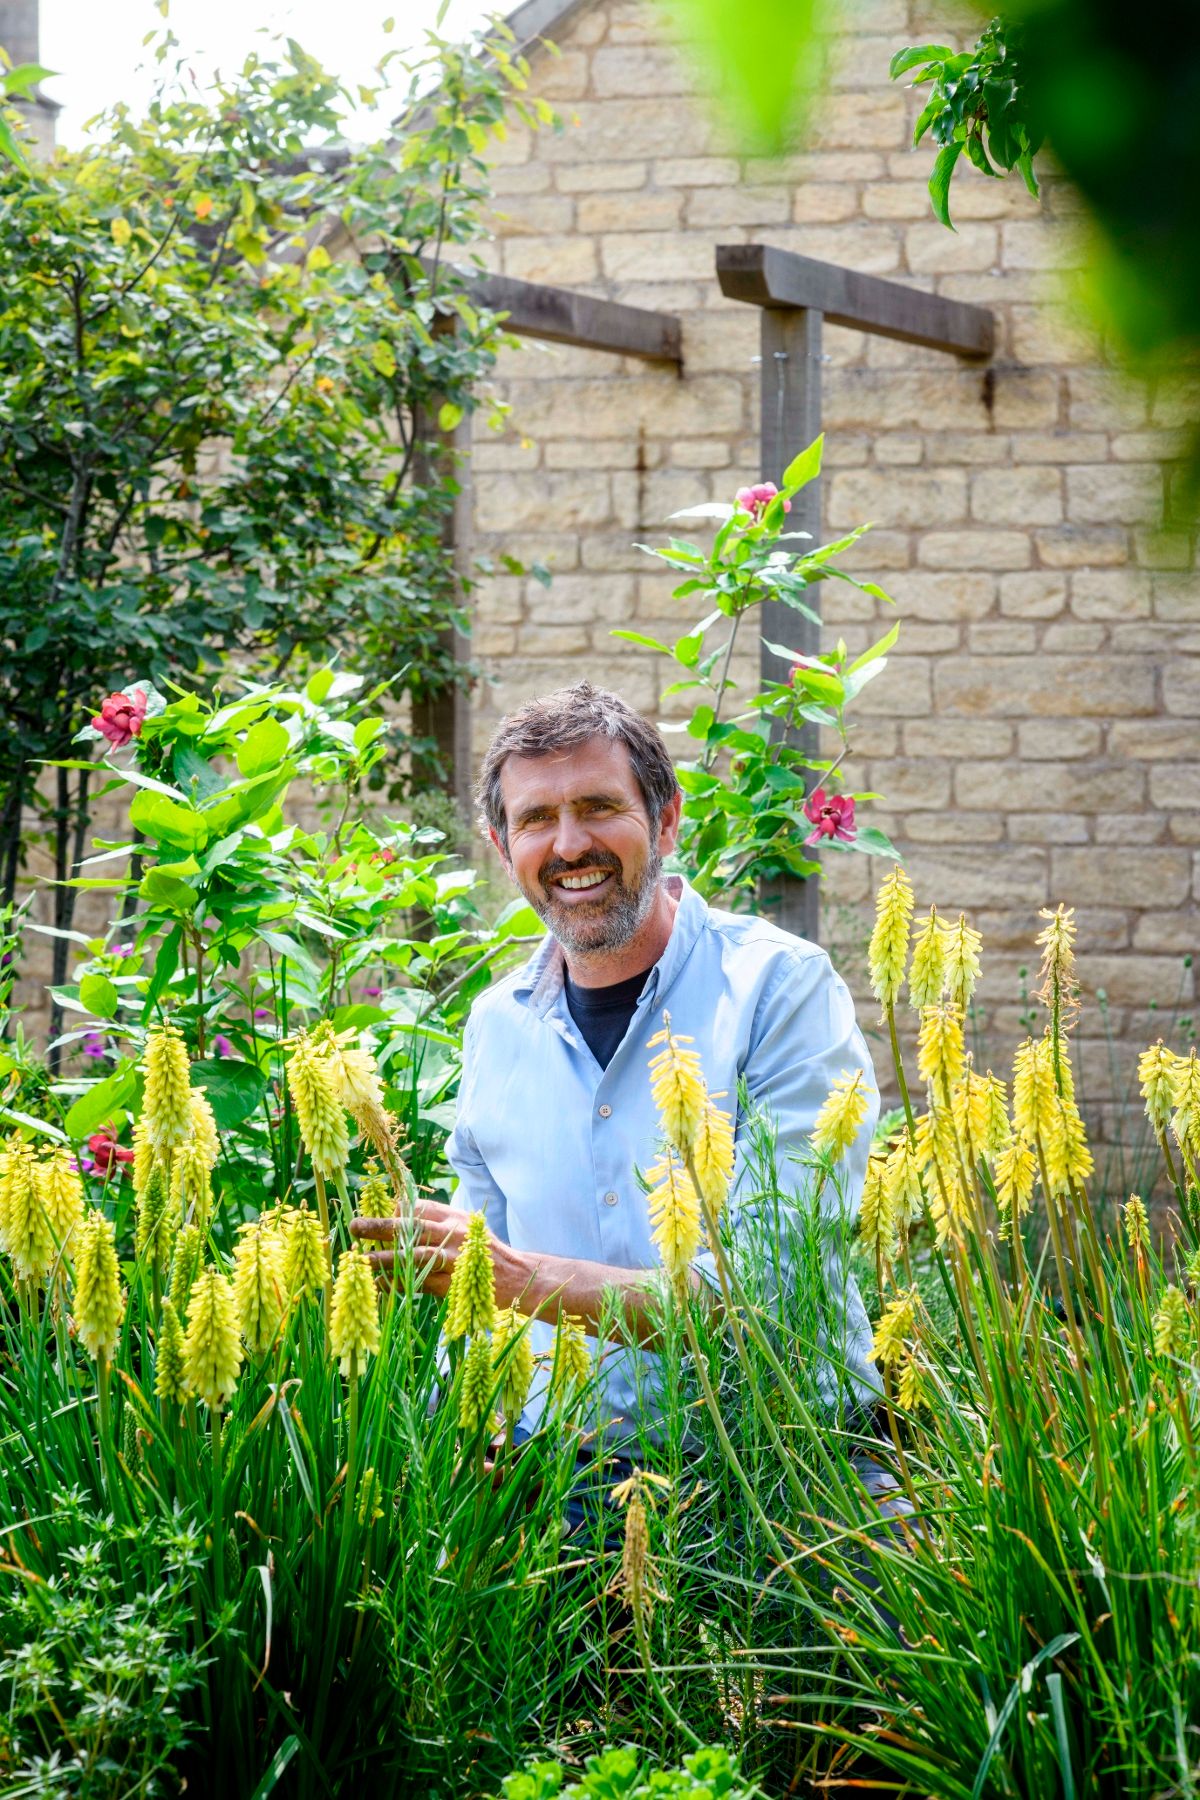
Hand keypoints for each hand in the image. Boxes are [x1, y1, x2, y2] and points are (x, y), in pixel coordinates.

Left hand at [350, 1198, 474, 1296]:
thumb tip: (399, 1214)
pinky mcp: (453, 1285)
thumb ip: (438, 1222)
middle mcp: (454, 1235)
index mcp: (455, 1218)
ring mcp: (454, 1260)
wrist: (517, 1279)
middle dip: (381, 1226)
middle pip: (412, 1227)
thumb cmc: (483, 1253)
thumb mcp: (466, 1228)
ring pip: (413, 1257)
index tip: (374, 1215)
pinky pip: (419, 1284)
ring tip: (361, 1260)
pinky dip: (399, 1284)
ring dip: (384, 1259)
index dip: (394, 1211)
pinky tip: (381, 1284)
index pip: (420, 1208)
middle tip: (355, 1226)